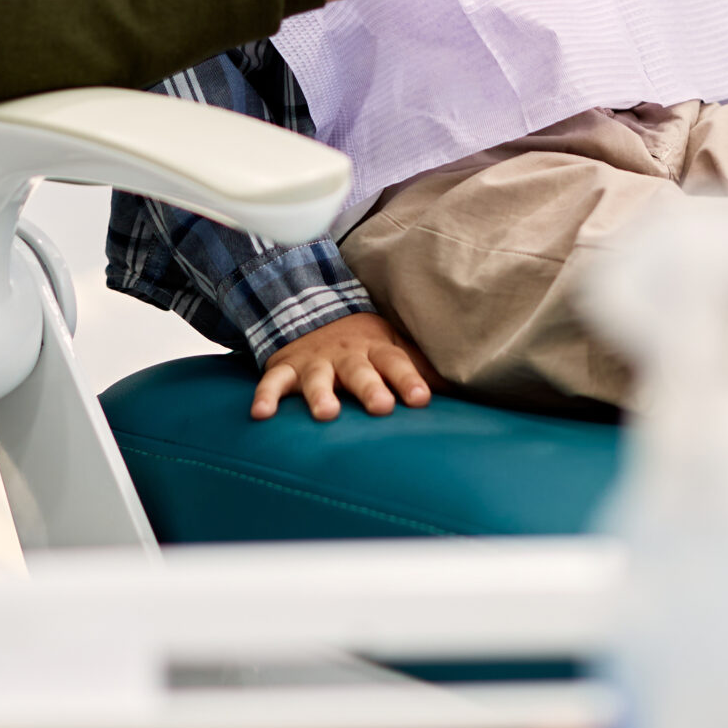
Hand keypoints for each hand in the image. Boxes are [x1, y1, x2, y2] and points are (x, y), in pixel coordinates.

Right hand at [251, 312, 435, 421]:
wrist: (312, 312)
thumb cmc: (365, 345)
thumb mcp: (395, 348)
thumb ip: (424, 370)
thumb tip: (466, 390)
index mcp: (377, 350)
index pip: (397, 363)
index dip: (410, 380)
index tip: (422, 400)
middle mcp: (347, 355)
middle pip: (360, 371)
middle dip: (370, 388)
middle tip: (381, 407)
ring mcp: (314, 361)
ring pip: (317, 378)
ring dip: (321, 395)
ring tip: (326, 414)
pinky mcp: (286, 368)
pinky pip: (272, 382)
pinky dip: (265, 397)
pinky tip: (261, 415)